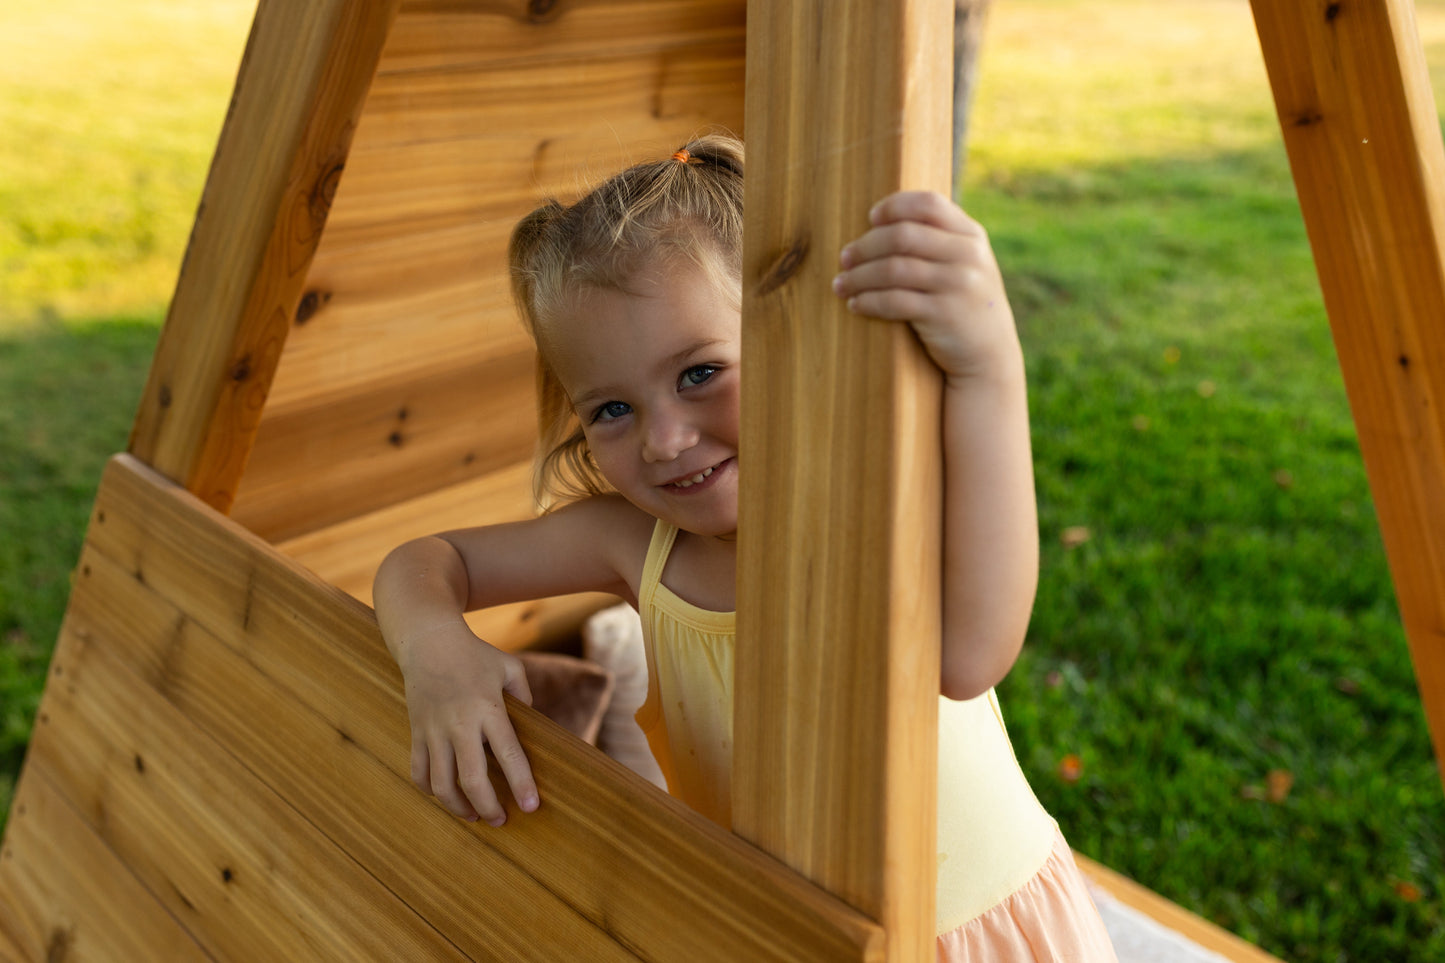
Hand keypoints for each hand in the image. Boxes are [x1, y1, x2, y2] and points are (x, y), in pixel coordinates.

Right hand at [399, 623, 536, 825]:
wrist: (428, 641)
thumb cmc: (475, 655)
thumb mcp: (510, 668)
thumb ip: (525, 697)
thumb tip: (533, 725)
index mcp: (489, 708)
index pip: (508, 754)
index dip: (521, 784)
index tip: (531, 807)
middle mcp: (460, 724)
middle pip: (472, 779)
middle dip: (489, 807)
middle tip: (501, 821)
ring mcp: (434, 730)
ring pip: (441, 783)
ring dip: (458, 807)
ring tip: (474, 815)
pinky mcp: (416, 732)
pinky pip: (418, 771)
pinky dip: (430, 790)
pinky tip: (446, 796)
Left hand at [833, 190, 1019, 380]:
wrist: (991, 355)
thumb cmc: (965, 304)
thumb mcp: (966, 265)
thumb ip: (940, 241)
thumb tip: (882, 222)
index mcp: (971, 236)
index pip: (928, 204)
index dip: (894, 206)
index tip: (871, 219)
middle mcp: (967, 255)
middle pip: (902, 235)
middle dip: (866, 246)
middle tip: (844, 258)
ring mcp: (957, 284)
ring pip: (893, 269)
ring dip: (859, 276)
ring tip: (841, 284)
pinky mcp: (943, 314)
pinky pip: (894, 301)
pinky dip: (868, 301)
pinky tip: (855, 304)